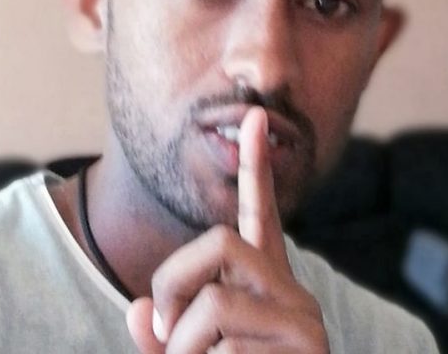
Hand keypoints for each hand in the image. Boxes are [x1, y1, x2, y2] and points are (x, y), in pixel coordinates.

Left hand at [126, 107, 328, 353]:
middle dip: (173, 281)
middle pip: (217, 244)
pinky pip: (224, 343)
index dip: (255, 168)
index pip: (258, 217)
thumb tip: (141, 309)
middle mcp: (290, 295)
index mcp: (265, 289)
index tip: (255, 116)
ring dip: (182, 345)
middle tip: (170, 335)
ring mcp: (302, 322)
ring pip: (214, 300)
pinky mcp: (306, 349)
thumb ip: (160, 336)